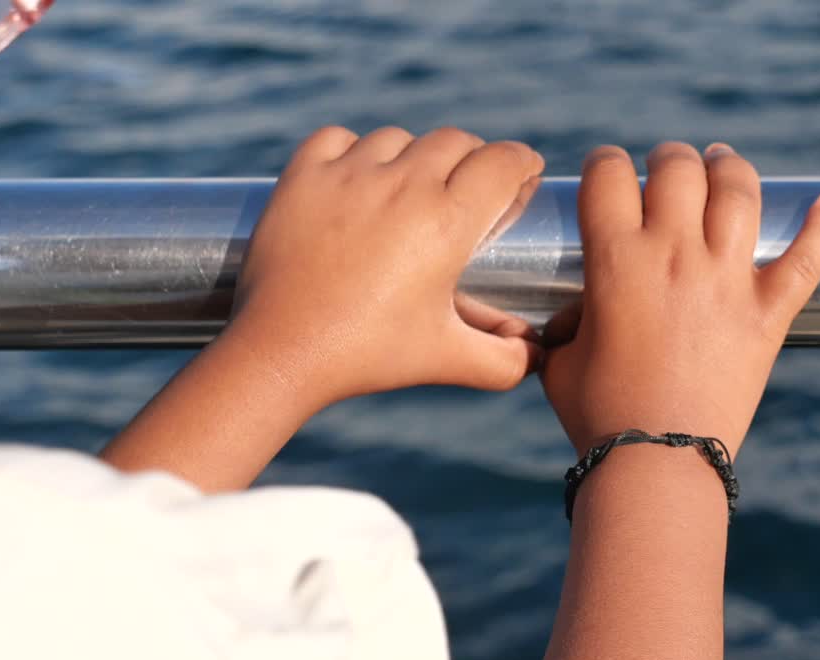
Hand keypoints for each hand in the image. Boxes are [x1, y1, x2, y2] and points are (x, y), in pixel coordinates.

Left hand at [226, 126, 545, 410]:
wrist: (281, 351)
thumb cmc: (369, 355)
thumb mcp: (448, 360)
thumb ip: (505, 361)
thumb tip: (538, 352)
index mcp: (447, 222)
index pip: (504, 161)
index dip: (523, 165)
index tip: (524, 179)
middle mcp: (401, 184)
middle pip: (456, 140)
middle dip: (475, 160)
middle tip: (471, 191)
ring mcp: (347, 174)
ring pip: (398, 138)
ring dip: (414, 156)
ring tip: (410, 192)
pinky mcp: (301, 176)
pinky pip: (338, 138)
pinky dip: (354, 151)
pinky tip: (357, 180)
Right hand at [540, 142, 819, 456]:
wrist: (657, 460)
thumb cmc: (598, 415)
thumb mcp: (560, 359)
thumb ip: (563, 324)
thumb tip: (569, 317)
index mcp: (616, 260)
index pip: (608, 175)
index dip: (603, 163)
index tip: (606, 172)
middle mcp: (674, 255)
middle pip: (677, 169)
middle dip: (667, 158)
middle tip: (665, 168)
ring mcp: (726, 280)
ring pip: (738, 193)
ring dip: (729, 168)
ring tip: (721, 163)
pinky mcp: (767, 313)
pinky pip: (805, 259)